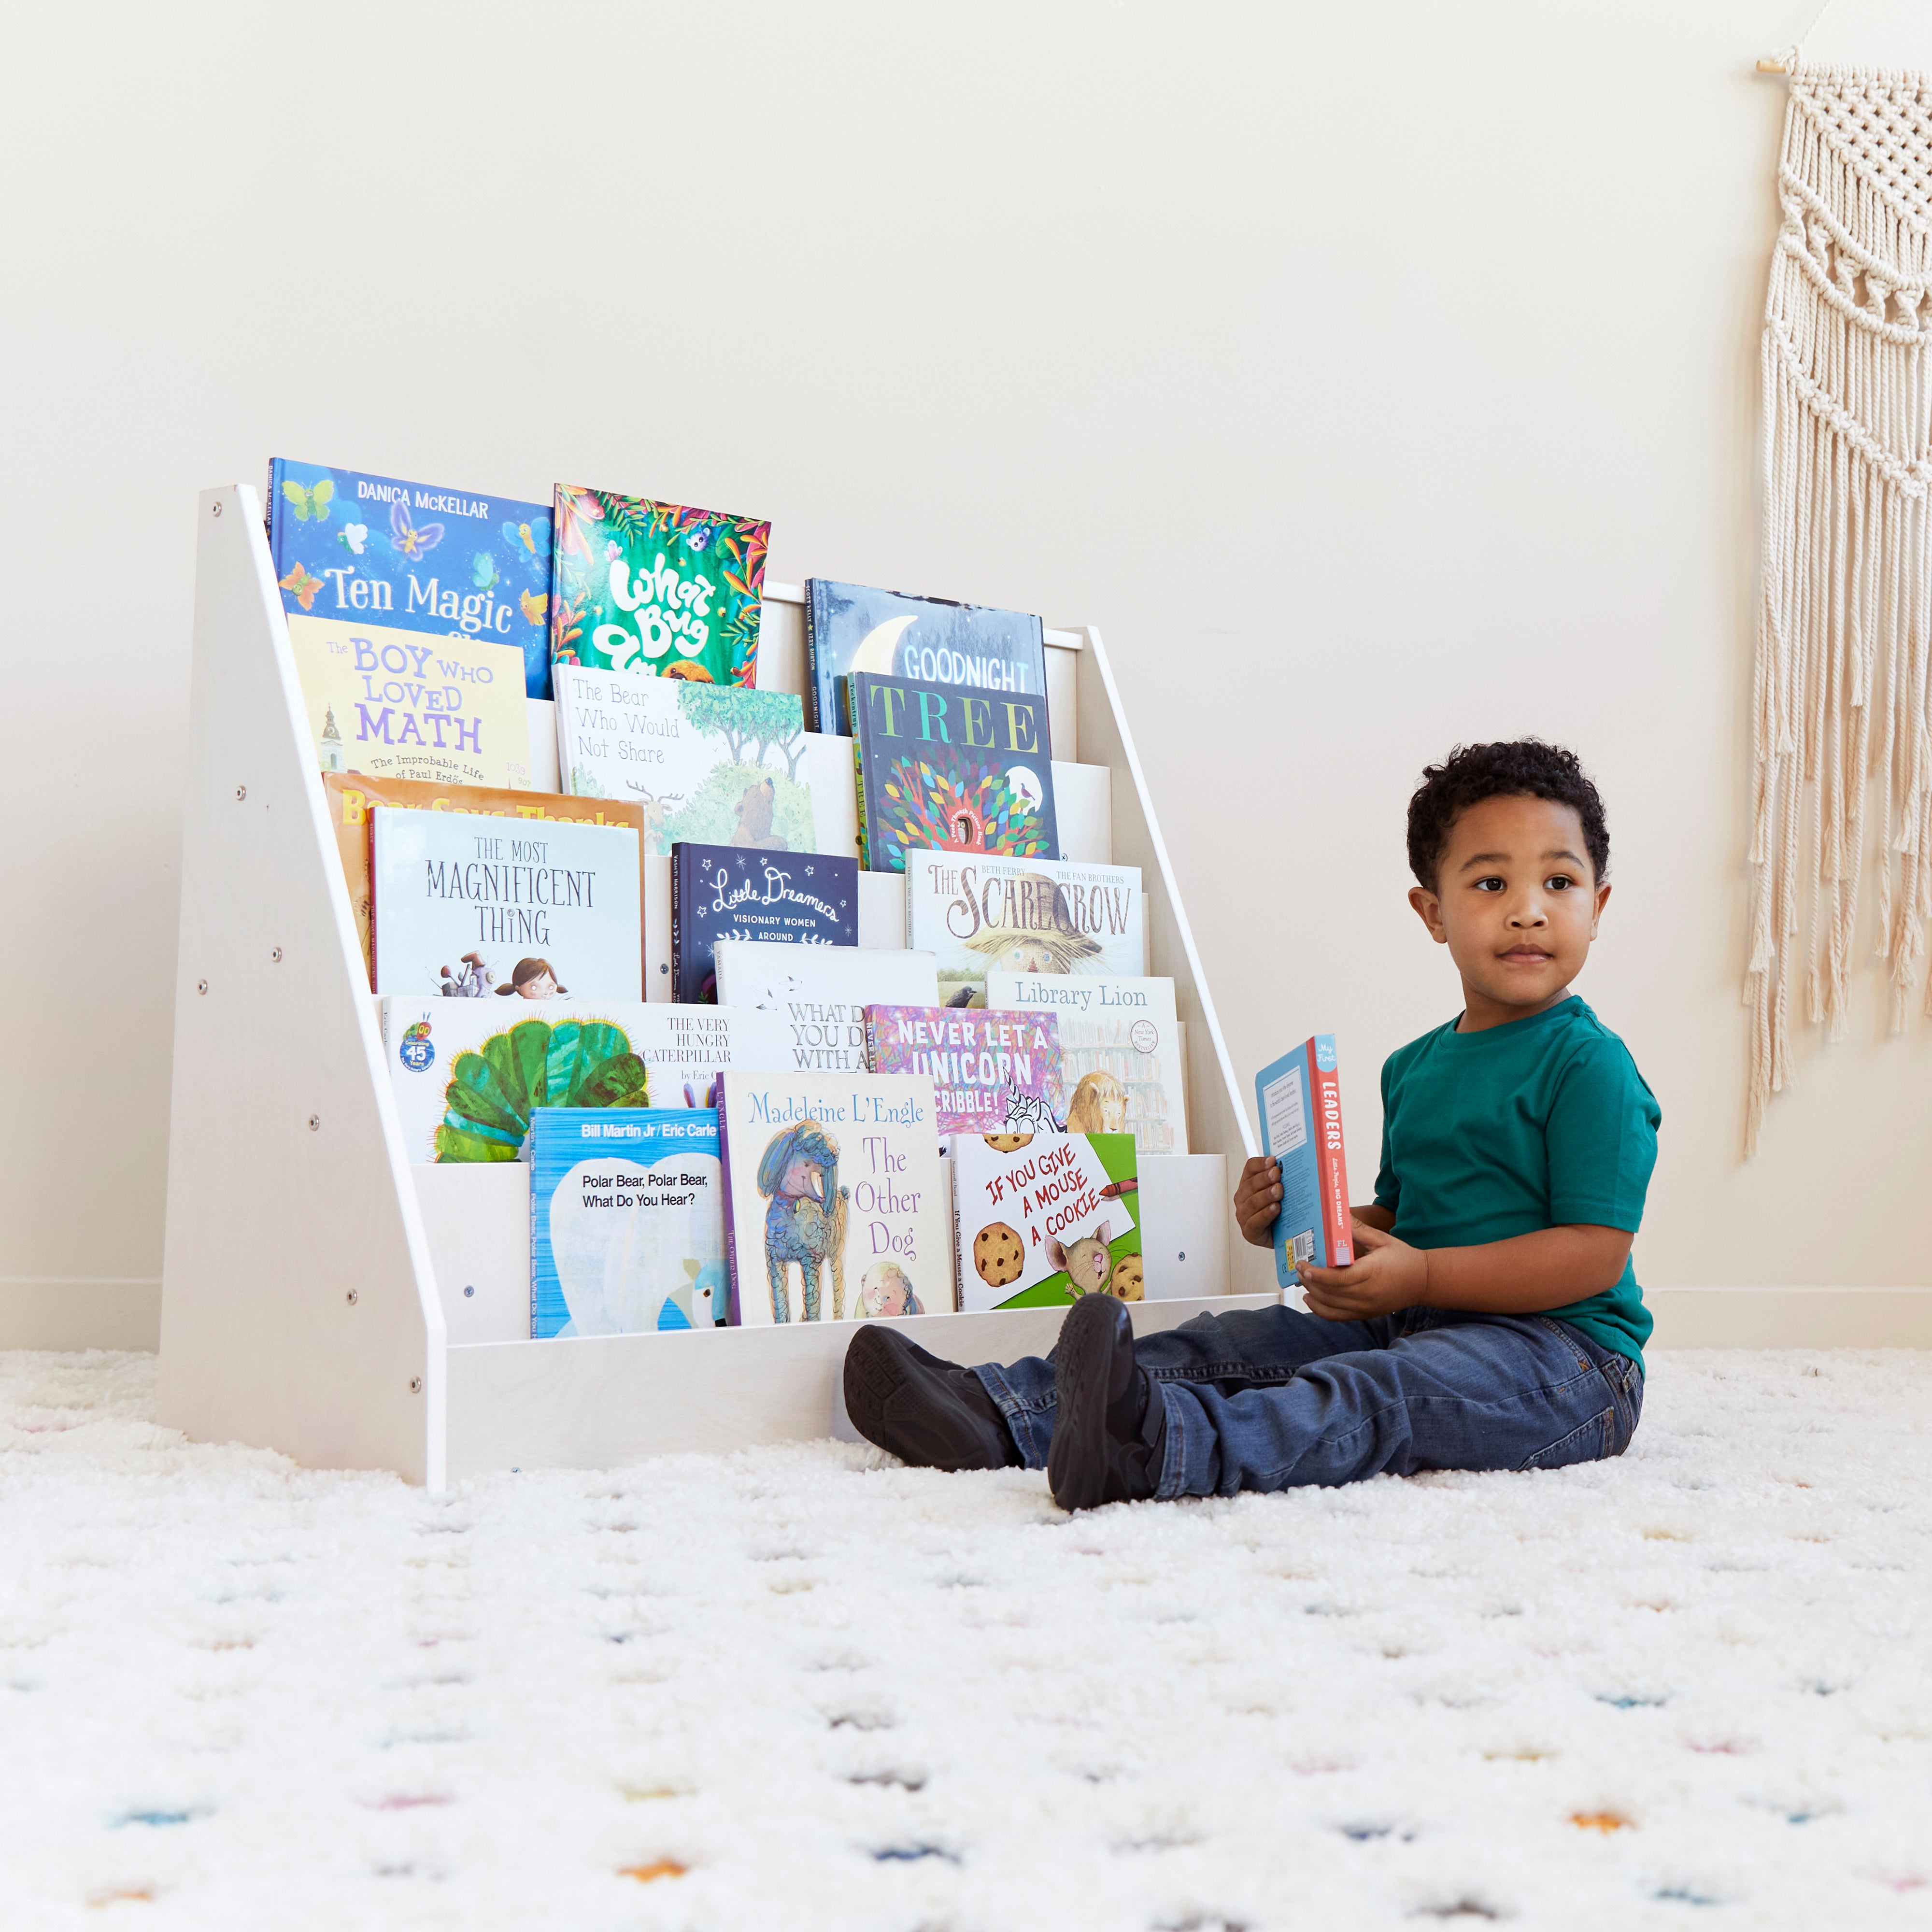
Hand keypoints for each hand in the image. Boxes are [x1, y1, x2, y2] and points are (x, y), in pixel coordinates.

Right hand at [1233, 1155, 1281, 1248]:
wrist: (1283, 1237)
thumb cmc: (1281, 1213)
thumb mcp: (1282, 1192)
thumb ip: (1284, 1179)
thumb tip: (1297, 1166)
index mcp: (1249, 1184)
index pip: (1250, 1168)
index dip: (1260, 1163)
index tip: (1272, 1160)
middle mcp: (1243, 1198)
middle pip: (1250, 1184)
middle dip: (1264, 1178)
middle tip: (1277, 1174)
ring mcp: (1244, 1215)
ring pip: (1252, 1202)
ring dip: (1266, 1195)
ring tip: (1278, 1191)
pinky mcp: (1249, 1231)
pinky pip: (1254, 1222)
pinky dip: (1265, 1214)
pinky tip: (1275, 1208)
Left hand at [1298, 1219, 1428, 1320]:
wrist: (1423, 1281)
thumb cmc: (1404, 1258)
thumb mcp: (1382, 1239)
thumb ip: (1358, 1229)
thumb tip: (1339, 1215)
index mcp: (1370, 1273)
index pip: (1337, 1279)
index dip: (1316, 1275)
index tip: (1302, 1265)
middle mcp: (1366, 1294)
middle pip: (1329, 1293)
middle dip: (1309, 1282)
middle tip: (1298, 1267)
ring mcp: (1365, 1307)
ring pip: (1330, 1307)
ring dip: (1313, 1295)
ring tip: (1302, 1280)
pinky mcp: (1365, 1314)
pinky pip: (1338, 1317)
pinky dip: (1321, 1310)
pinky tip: (1311, 1299)